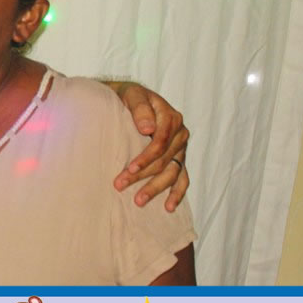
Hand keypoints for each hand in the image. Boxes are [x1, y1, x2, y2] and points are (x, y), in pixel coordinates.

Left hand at [111, 82, 188, 211]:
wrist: (132, 99)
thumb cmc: (130, 97)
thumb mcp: (132, 95)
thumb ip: (140, 109)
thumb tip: (148, 129)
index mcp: (171, 118)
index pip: (161, 141)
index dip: (146, 157)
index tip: (130, 168)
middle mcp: (180, 134)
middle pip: (164, 159)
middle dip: (142, 175)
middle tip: (120, 185)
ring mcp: (180, 149)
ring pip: (172, 172)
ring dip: (156, 188)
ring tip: (139, 201)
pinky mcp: (178, 159)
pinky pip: (182, 178)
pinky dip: (177, 193)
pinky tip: (168, 207)